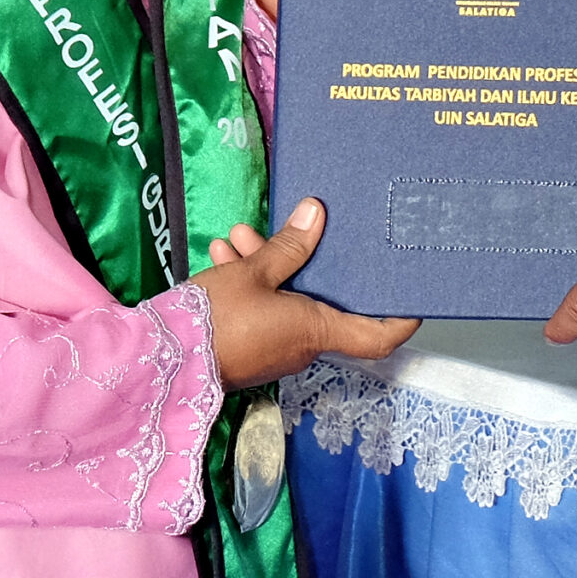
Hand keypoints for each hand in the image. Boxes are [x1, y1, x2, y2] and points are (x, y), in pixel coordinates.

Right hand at [194, 198, 418, 389]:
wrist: (161, 362)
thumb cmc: (215, 322)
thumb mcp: (252, 273)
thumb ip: (287, 245)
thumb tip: (317, 214)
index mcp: (316, 330)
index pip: (379, 335)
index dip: (402, 317)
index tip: (415, 292)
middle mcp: (302, 345)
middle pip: (325, 302)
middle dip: (308, 261)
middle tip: (296, 230)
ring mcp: (275, 348)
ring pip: (286, 299)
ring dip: (269, 265)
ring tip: (241, 236)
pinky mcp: (249, 346)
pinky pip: (263, 309)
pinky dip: (251, 282)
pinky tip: (226, 254)